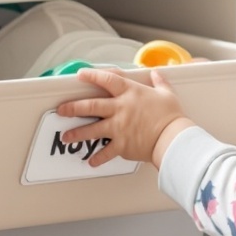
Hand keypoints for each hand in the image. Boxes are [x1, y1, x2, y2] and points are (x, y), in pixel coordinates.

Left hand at [54, 67, 190, 170]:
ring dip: (76, 134)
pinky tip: (90, 161)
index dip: (92, 75)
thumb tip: (156, 73)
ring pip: (91, 130)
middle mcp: (120, 109)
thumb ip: (160, 82)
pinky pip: (105, 153)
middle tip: (61, 110)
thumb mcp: (167, 93)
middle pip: (90, 106)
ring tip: (66, 136)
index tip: (80, 75)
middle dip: (73, 108)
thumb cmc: (171, 116)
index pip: (107, 79)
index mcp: (130, 93)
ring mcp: (118, 128)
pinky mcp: (121, 145)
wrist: (174, 138)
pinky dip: (97, 158)